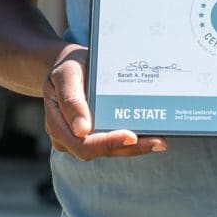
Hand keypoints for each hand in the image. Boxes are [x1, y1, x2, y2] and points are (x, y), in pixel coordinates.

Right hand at [43, 44, 166, 159]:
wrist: (67, 64)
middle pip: (99, 152)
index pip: (82, 144)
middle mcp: (68, 137)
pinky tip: (151, 134)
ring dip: (135, 148)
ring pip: (109, 150)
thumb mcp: (65, 74)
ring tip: (160, 141)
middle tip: (158, 141)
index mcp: (57, 124)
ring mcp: (81, 138)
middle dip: (129, 148)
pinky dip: (132, 140)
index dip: (107, 143)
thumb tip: (82, 130)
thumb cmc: (67, 67)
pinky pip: (113, 142)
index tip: (131, 135)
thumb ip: (71, 100)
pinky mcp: (94, 134)